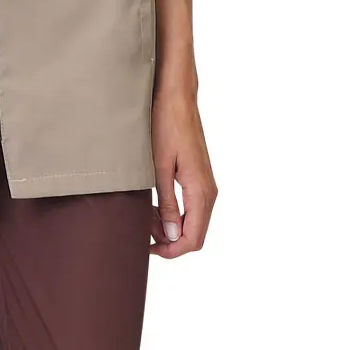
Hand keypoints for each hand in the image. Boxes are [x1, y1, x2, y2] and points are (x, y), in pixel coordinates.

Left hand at [150, 82, 217, 257]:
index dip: (171, 251)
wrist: (176, 98)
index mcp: (201, 191)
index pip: (193, 239)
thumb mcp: (159, 168)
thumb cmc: (165, 126)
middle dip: (168, 239)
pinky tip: (153, 204)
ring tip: (143, 215)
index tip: (147, 248)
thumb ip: (167, 204)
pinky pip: (190, 207)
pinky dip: (172, 213)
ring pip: (192, 222)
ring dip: (168, 226)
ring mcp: (205, 185)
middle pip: (194, 234)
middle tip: (140, 228)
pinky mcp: (199, 179)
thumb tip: (171, 235)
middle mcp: (208, 191)